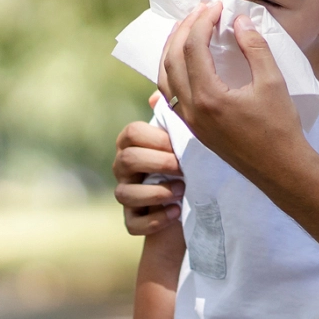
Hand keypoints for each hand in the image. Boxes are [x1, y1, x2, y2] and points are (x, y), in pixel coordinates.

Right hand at [113, 104, 181, 235]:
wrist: (194, 213)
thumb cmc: (188, 169)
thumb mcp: (184, 145)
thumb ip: (172, 122)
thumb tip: (156, 96)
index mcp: (133, 145)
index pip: (131, 132)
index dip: (155, 138)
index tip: (178, 146)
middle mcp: (124, 169)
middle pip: (127, 159)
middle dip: (157, 163)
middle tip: (182, 168)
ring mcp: (126, 196)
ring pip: (124, 194)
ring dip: (156, 192)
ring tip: (181, 192)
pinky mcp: (133, 222)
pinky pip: (133, 222)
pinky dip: (155, 219)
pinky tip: (176, 212)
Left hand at [161, 7, 311, 184]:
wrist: (281, 170)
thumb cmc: (280, 128)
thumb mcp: (273, 83)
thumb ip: (255, 48)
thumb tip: (239, 21)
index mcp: (208, 97)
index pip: (193, 47)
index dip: (202, 21)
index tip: (216, 7)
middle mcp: (191, 110)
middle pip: (172, 58)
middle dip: (184, 29)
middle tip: (201, 11)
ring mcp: (189, 121)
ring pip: (165, 77)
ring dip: (172, 49)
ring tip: (187, 29)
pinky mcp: (194, 128)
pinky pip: (170, 94)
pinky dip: (173, 71)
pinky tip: (184, 61)